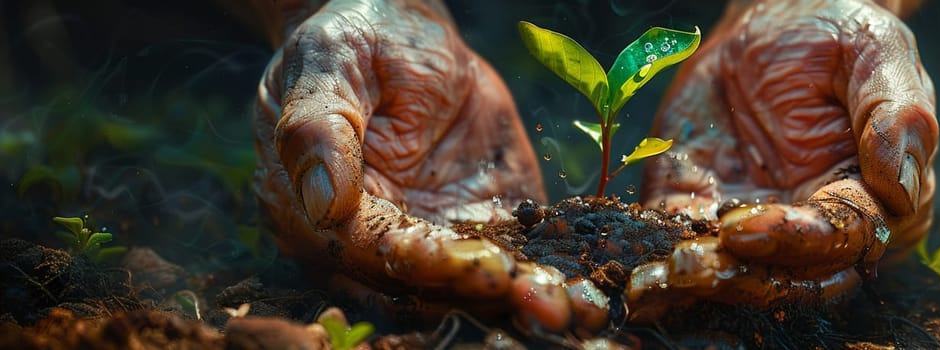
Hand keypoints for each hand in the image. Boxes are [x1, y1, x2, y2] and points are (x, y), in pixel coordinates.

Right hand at [252, 0, 601, 332]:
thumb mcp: (331, 67)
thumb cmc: (357, 41)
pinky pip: (517, 259)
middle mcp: (377, 241)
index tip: (483, 266)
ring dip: (526, 300)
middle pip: (430, 286)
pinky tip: (592, 296)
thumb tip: (322, 201)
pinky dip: (552, 278)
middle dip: (489, 295)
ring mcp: (434, 237)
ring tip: (579, 310)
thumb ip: (319, 129)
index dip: (429, 264)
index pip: (374, 253)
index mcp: (319, 215)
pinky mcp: (484, 223)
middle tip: (547, 302)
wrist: (405, 32)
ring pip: (476, 285)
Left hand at [630, 0, 937, 320]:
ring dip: (704, 284)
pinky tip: (642, 277)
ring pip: (740, 276)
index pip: (844, 240)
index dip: (798, 241)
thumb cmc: (835, 33)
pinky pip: (686, 247)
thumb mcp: (875, 52)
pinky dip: (665, 270)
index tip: (745, 227)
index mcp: (875, 197)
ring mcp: (760, 225)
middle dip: (746, 278)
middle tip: (696, 263)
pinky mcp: (704, 211)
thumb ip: (897, 115)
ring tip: (666, 274)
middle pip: (793, 277)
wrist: (766, 20)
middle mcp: (819, 225)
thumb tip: (903, 190)